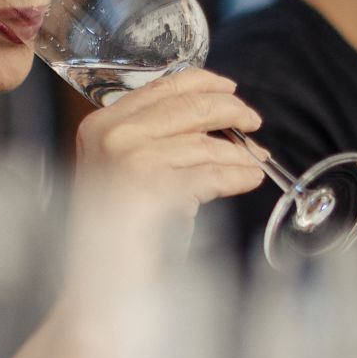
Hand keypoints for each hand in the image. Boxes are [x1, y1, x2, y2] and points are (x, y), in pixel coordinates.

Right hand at [76, 69, 266, 218]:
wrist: (102, 275)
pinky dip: (237, 176)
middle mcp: (115, 135)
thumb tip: (211, 117)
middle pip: (190, 107)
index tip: (229, 89)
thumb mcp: (121, 166)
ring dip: (238, 153)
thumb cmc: (116, 226)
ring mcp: (133, 160)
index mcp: (102, 123)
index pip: (162, 86)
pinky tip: (248, 179)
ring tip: (254, 162)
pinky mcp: (156, 189)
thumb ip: (153, 136)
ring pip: (205, 144)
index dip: (204, 82)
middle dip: (231, 111)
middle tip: (253, 122)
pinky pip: (211, 175)